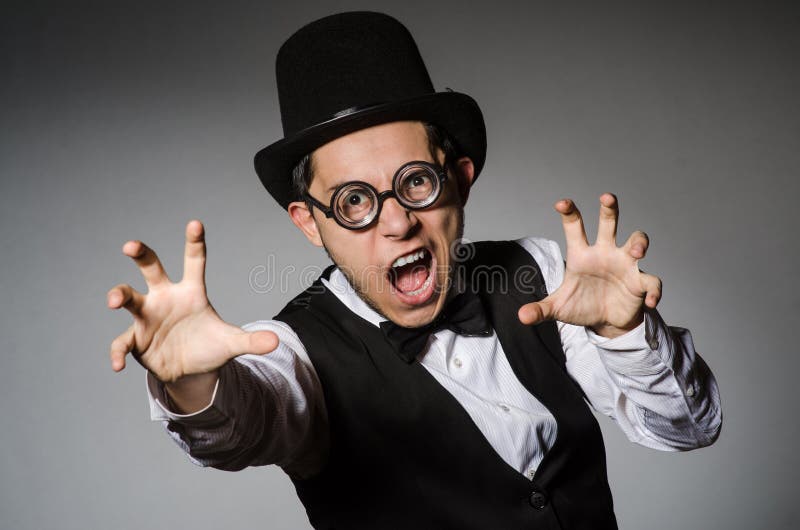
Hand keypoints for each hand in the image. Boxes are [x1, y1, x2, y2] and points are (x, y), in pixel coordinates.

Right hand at [107, 220, 278, 382]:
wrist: (191, 371)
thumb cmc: (209, 346)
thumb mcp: (231, 343)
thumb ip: (251, 341)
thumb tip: (276, 342)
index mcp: (191, 292)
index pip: (194, 262)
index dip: (194, 243)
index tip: (195, 223)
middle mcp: (165, 298)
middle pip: (151, 268)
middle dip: (141, 254)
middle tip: (131, 245)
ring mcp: (147, 317)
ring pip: (129, 297)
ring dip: (119, 295)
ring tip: (114, 302)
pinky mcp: (136, 339)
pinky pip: (122, 342)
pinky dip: (117, 353)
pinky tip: (117, 366)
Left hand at [518, 193, 661, 337]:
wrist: (605, 321)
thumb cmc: (582, 305)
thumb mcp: (558, 308)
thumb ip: (540, 310)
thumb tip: (521, 316)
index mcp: (582, 254)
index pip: (575, 227)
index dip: (569, 212)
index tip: (562, 203)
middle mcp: (605, 253)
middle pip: (609, 223)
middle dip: (609, 208)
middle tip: (606, 197)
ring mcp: (625, 265)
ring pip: (637, 241)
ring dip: (638, 243)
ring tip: (636, 251)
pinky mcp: (640, 283)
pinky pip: (651, 281)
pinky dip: (654, 290)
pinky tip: (651, 302)